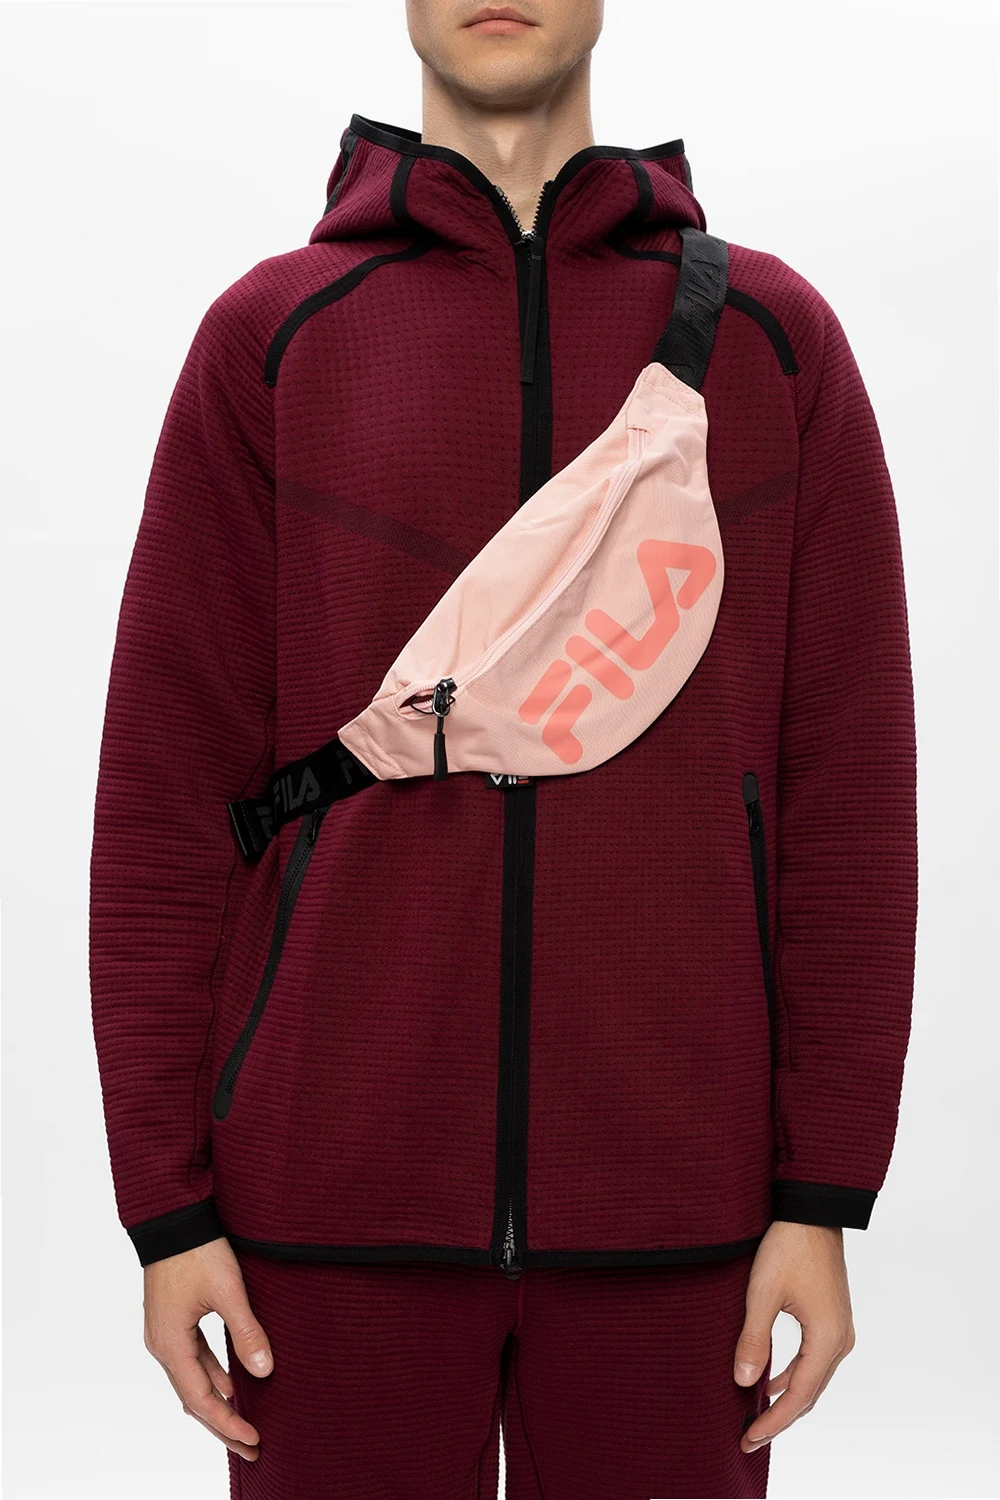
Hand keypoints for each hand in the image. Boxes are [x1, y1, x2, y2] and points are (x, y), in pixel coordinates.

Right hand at [142, 1236, 272, 1459]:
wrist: (172, 1218)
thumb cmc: (197, 1250)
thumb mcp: (227, 1291)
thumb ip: (246, 1332)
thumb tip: (265, 1372)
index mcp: (171, 1344)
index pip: (201, 1400)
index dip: (228, 1423)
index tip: (253, 1440)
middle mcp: (163, 1345)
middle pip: (193, 1399)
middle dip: (222, 1424)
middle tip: (251, 1447)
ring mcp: (165, 1333)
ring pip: (191, 1381)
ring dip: (217, 1402)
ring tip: (243, 1421)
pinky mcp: (172, 1320)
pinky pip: (191, 1360)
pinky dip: (211, 1376)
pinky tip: (230, 1381)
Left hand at [734, 1220, 855, 1453]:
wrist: (812, 1211)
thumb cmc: (789, 1247)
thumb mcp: (763, 1292)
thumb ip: (754, 1339)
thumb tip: (742, 1381)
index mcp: (827, 1339)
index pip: (798, 1397)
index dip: (773, 1422)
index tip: (748, 1438)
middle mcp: (839, 1340)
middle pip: (809, 1394)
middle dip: (779, 1417)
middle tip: (749, 1436)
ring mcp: (839, 1329)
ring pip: (812, 1378)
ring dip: (786, 1397)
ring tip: (757, 1414)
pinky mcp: (832, 1318)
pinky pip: (813, 1359)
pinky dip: (793, 1375)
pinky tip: (772, 1379)